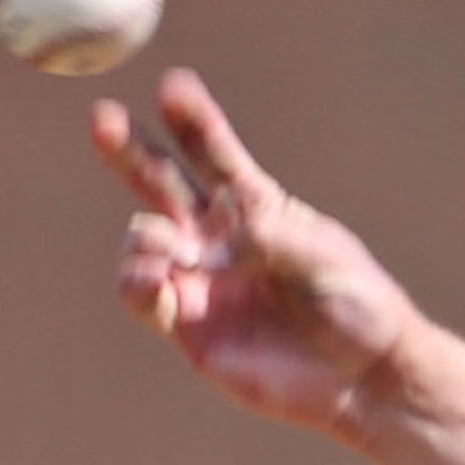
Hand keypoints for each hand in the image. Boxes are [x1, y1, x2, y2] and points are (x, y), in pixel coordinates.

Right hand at [92, 69, 423, 434]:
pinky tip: (158, 282)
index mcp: (257, 207)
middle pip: (159, 180)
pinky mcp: (187, 326)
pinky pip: (141, 295)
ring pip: (142, 239)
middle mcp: (219, 237)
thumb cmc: (358, 308)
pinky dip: (139, 282)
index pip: (214, 153)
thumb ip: (264, 242)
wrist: (364, 378)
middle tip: (100, 118)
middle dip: (127, 147)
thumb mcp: (321, 259)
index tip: (173, 86)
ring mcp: (198, 279)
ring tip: (176, 254)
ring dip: (147, 238)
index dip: (192, 119)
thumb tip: (207, 249)